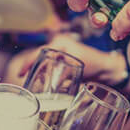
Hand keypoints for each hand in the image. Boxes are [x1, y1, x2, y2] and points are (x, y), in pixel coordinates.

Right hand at [4, 33, 127, 85]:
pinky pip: (50, 69)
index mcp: (61, 43)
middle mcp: (59, 47)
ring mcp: (61, 55)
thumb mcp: (78, 68)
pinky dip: (45, 76)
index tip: (21, 73)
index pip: (40, 52)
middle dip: (30, 69)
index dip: (28, 62)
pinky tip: (41, 85)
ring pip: (43, 64)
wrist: (108, 69)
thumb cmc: (97, 64)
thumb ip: (64, 76)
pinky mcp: (63, 63)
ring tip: (30, 84)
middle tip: (23, 81)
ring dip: (37, 73)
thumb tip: (50, 86)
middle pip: (38, 57)